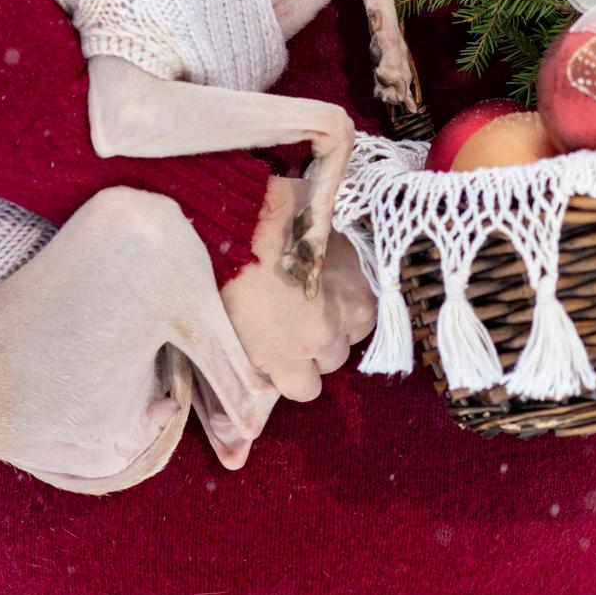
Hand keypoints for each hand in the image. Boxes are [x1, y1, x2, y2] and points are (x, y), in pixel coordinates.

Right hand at [220, 176, 376, 401]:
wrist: (234, 222)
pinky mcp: (267, 359)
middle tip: (291, 315)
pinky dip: (270, 374)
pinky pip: (278, 384)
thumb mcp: (323, 221)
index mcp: (358, 296)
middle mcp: (337, 329)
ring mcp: (301, 349)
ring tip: (271, 337)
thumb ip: (335, 245)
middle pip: (336, 353)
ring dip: (296, 364)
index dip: (337, 311)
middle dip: (317, 339)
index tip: (318, 299)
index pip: (361, 321)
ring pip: (310, 382)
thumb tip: (330, 242)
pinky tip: (254, 348)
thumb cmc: (278, 210)